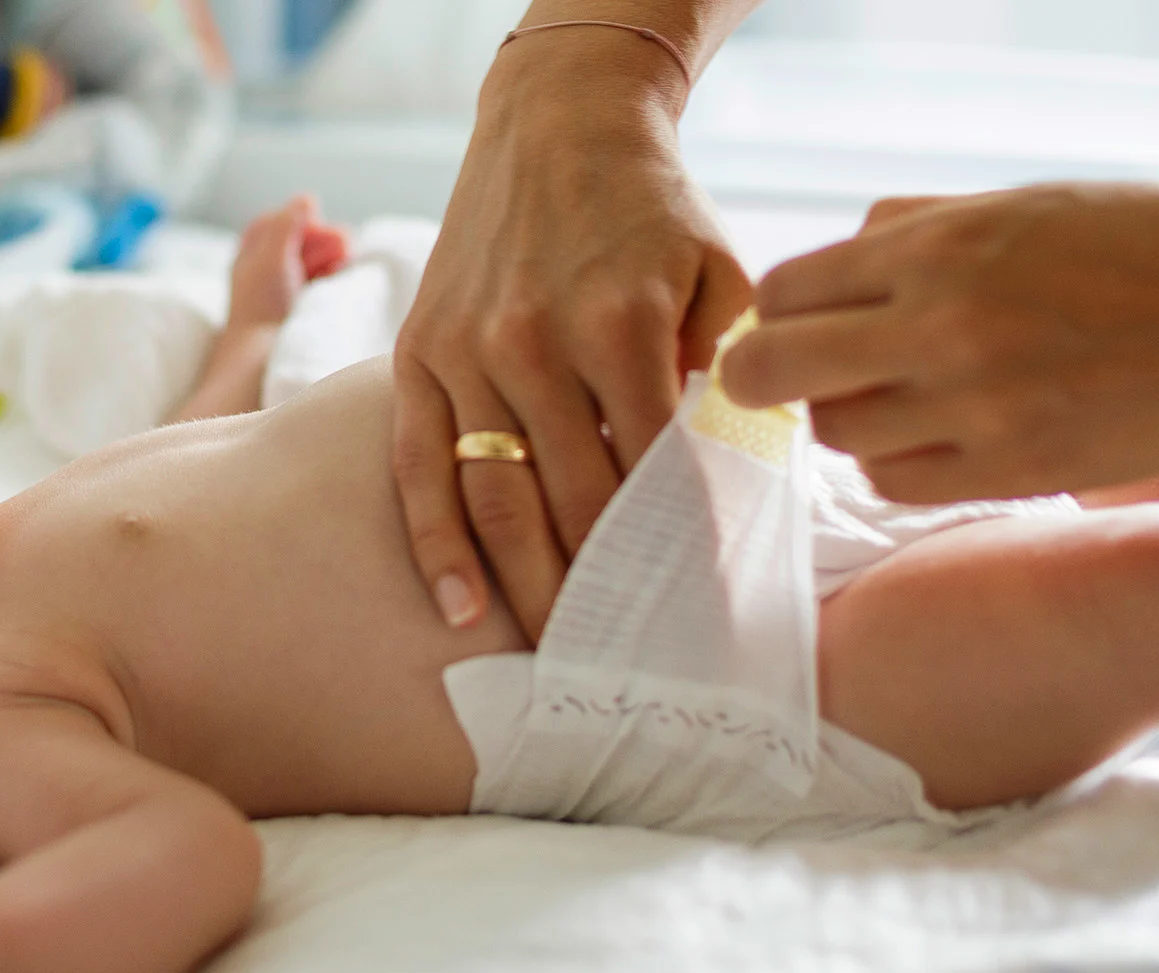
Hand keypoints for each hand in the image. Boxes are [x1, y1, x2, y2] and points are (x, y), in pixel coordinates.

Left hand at [227, 195, 349, 329]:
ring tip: (347, 255)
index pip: (276, 223)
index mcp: (250, 256)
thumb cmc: (264, 306)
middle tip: (345, 241)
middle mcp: (265, 272)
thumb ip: (287, 224)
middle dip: (321, 238)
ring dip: (329, 255)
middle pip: (298, 242)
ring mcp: (284, 292)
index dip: (298, 218)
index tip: (316, 220)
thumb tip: (306, 199)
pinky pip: (319, 283)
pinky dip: (331, 274)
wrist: (264, 358)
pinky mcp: (299, 310)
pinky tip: (342, 274)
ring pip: (312, 262)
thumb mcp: (273, 256)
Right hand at [392, 39, 750, 639]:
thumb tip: (741, 479)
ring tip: (560, 656)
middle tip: (635, 665)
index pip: (656, 476)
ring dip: (527, 589)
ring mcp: (465, 354)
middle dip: (608, 593)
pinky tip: (462, 610)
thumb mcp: (721, 273)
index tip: (705, 623)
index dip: (682, 556)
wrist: (557, 122)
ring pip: (496, 500)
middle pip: (573, 506)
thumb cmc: (652, 209)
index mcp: (620, 328)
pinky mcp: (416, 356)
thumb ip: (732, 373)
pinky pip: (418, 468)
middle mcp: (533, 345)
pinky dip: (437, 545)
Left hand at [719, 184, 1158, 502]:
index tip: (800, 322)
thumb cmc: (1148, 249)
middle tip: (789, 379)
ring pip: (833, 434)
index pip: (786, 291)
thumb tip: (846, 249)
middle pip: (775, 371)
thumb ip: (923, 224)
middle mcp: (941, 327)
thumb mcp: (1028, 202)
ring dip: (844, 419)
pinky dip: (893, 464)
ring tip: (891, 400)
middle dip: (765, 375)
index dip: (780, 310)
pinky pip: (892, 483)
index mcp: (941, 248)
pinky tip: (931, 437)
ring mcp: (972, 407)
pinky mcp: (1006, 471)